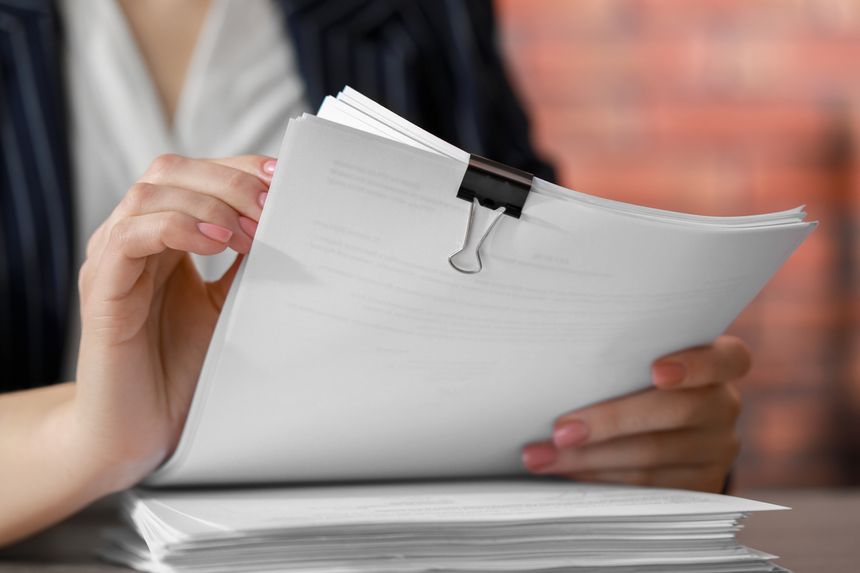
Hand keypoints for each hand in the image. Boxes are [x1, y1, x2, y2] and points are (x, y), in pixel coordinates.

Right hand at [65, 153, 275, 493]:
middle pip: (172, 172)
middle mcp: (134, 240)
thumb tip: (294, 226)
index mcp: (164, 239)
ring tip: (251, 229)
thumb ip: (249, 267)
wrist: (140, 433)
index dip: (238, 168)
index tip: (283, 175)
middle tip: (273, 202)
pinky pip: (129, 238)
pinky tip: (217, 244)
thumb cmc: (183, 371)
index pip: (195, 176)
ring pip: (150, 194)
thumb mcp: (229, 308)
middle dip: (229, 179)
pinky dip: (176, 228)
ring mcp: (114, 262)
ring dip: (209, 203)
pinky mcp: (103, 291)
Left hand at [521, 336, 749, 491]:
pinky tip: (565, 471)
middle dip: (610, 421)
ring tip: (542, 456)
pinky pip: (646, 485)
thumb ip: (620, 359)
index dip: (695, 365)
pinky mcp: (697, 485)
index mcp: (720, 363)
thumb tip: (557, 368)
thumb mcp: (637, 359)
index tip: (656, 372)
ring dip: (589, 458)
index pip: (729, 359)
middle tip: (560, 431)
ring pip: (652, 455)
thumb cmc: (635, 375)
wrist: (661, 423)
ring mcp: (715, 449)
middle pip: (676, 412)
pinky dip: (599, 477)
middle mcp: (724, 405)